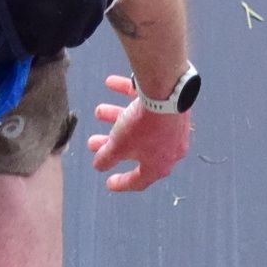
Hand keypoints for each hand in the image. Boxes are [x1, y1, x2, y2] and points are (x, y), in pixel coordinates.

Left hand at [84, 73, 190, 191]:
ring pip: (141, 124)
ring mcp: (172, 125)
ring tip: (99, 111)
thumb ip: (107, 158)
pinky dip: (128, 92)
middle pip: (136, 149)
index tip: (108, 183)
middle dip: (112, 145)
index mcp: (160, 164)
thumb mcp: (119, 146)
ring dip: (117, 118)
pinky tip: (110, 83)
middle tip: (93, 142)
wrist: (167, 92)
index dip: (122, 183)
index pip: (140, 181)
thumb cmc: (144, 125)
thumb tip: (98, 166)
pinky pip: (147, 100)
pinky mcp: (173, 104)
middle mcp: (169, 147)